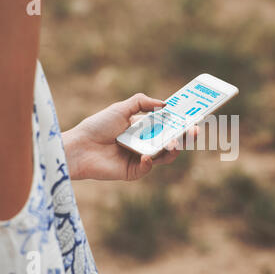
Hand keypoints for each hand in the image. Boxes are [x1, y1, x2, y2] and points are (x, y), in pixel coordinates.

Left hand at [62, 93, 198, 180]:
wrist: (79, 147)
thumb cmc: (97, 126)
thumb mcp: (121, 108)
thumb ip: (142, 102)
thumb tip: (165, 104)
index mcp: (144, 128)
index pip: (168, 126)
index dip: (181, 123)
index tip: (194, 117)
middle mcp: (145, 143)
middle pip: (171, 141)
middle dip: (185, 136)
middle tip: (194, 130)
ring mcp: (141, 158)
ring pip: (164, 156)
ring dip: (172, 149)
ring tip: (174, 143)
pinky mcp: (134, 171)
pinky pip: (147, 168)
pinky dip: (149, 162)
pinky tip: (145, 156)